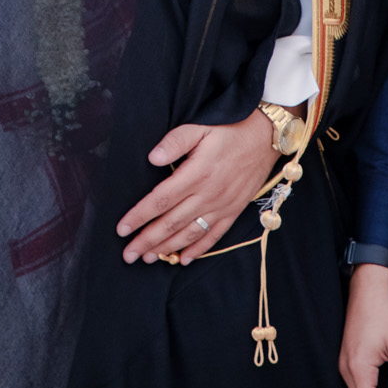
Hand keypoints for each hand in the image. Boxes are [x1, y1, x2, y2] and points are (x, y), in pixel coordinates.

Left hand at [115, 110, 279, 263]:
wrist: (265, 137)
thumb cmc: (229, 129)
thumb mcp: (200, 127)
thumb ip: (175, 141)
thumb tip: (152, 157)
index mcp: (196, 174)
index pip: (160, 200)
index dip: (139, 216)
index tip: (122, 229)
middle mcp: (208, 195)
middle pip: (171, 222)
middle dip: (147, 240)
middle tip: (128, 255)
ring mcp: (222, 206)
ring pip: (190, 233)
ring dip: (167, 248)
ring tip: (147, 258)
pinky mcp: (233, 211)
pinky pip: (213, 236)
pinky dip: (198, 250)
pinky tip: (182, 260)